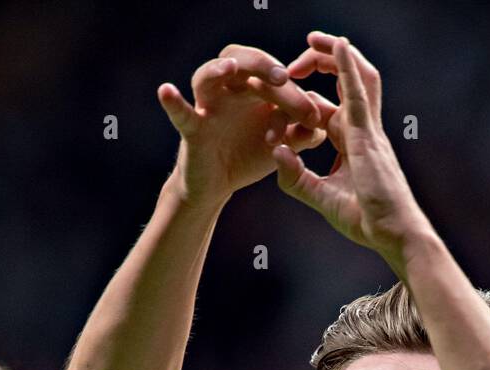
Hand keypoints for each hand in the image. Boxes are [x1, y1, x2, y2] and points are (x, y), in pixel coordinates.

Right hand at [159, 44, 327, 206]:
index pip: (275, 77)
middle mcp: (230, 89)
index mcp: (254, 89)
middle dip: (263, 67)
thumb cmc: (248, 155)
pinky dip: (172, 102)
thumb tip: (323, 123)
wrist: (218, 185)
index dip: (294, 92)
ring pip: (208, 76)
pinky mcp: (192, 128)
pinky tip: (166, 91)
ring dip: (219, 69)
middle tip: (283, 78)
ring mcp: (208, 105)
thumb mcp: (282, 145)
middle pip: (243, 63)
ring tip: (230, 69)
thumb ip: (302, 133)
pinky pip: (180, 112)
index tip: (313, 114)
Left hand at [272, 33, 432, 274]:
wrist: (393, 234)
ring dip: (334, 55)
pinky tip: (337, 45)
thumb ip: (296, 178)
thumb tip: (276, 152)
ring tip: (313, 39)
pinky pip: (357, 92)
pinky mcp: (368, 136)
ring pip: (356, 77)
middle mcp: (362, 129)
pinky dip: (347, 67)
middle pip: (344, 82)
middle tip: (292, 64)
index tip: (273, 111)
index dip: (299, 103)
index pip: (325, 108)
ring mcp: (368, 130)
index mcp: (351, 142)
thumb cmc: (366, 220)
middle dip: (320, 64)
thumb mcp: (322, 197)